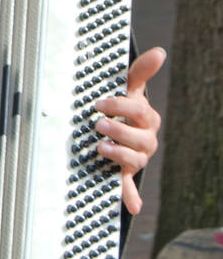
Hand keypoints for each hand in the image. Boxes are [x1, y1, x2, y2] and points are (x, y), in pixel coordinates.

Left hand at [93, 47, 165, 215]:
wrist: (118, 128)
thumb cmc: (123, 107)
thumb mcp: (129, 88)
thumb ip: (141, 71)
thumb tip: (160, 52)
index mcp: (147, 119)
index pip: (138, 112)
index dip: (120, 106)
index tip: (100, 103)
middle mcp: (145, 140)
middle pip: (139, 138)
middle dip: (119, 131)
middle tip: (97, 124)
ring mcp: (136, 158)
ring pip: (134, 160)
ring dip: (119, 155)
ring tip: (100, 147)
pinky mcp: (124, 173)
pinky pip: (129, 188)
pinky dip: (132, 198)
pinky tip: (132, 207)